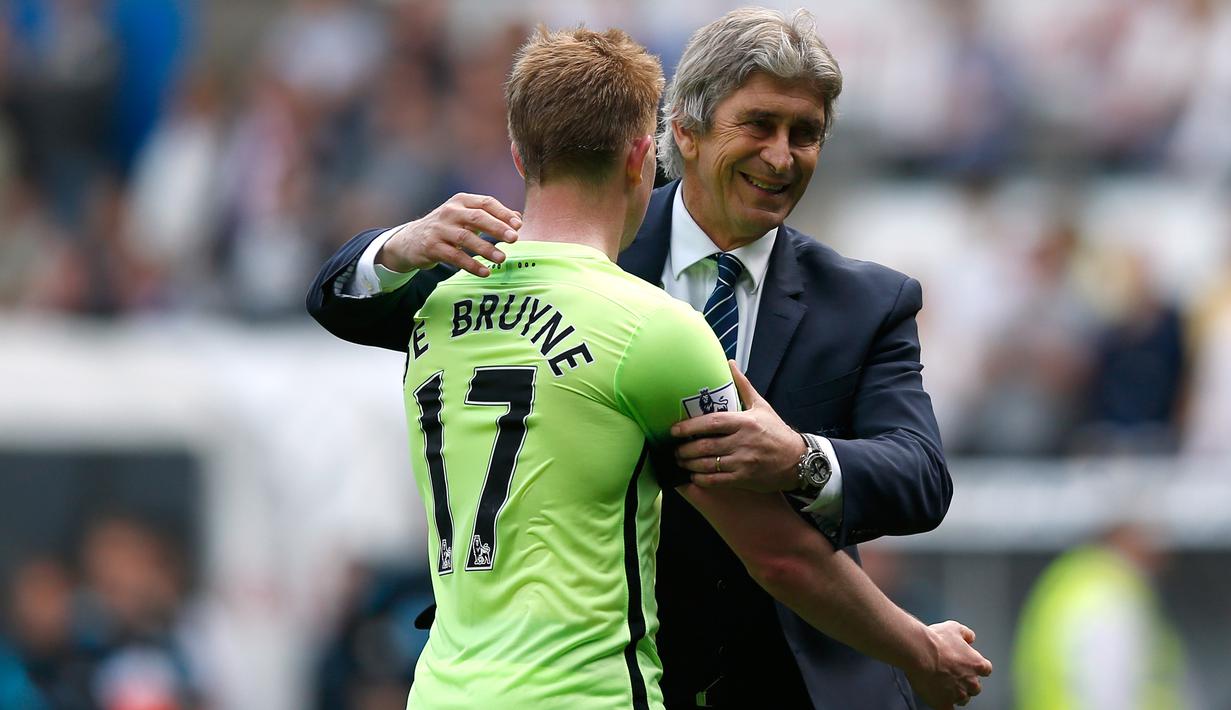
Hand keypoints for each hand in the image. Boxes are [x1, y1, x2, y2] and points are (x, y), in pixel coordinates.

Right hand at [378, 193, 521, 276]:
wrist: (411, 239)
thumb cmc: (447, 227)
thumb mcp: (466, 216)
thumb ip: (491, 216)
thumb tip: (518, 219)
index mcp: (461, 201)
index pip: (486, 203)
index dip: (503, 213)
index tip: (518, 226)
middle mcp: (450, 212)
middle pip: (476, 218)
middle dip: (497, 228)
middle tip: (514, 239)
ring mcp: (439, 229)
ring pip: (465, 238)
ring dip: (485, 249)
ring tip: (502, 259)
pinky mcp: (432, 247)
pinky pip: (454, 256)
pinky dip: (471, 264)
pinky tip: (484, 272)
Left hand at [671, 360, 804, 491]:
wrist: (798, 460)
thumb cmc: (777, 432)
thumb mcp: (762, 406)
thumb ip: (743, 386)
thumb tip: (730, 363)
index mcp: (745, 422)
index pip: (712, 422)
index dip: (690, 426)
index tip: (674, 430)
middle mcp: (743, 442)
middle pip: (706, 446)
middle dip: (685, 449)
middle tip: (674, 449)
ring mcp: (743, 462)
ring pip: (708, 464)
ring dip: (690, 464)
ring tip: (680, 461)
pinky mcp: (745, 479)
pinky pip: (717, 481)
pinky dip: (702, 479)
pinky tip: (693, 476)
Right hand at [905, 621, 992, 708]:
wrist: (919, 652)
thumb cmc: (936, 639)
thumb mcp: (954, 628)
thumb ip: (966, 634)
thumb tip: (971, 638)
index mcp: (977, 664)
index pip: (986, 670)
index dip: (977, 667)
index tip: (968, 665)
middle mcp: (971, 682)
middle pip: (975, 688)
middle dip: (967, 683)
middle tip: (954, 676)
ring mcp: (958, 694)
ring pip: (963, 699)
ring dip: (956, 694)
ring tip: (944, 687)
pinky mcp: (944, 703)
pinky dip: (945, 705)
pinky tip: (939, 700)